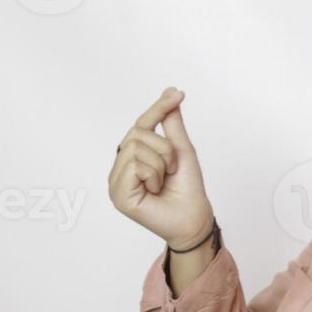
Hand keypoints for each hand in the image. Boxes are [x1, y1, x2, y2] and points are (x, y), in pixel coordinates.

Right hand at [108, 87, 215, 248]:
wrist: (194, 218)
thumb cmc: (188, 188)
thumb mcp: (182, 150)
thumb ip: (172, 125)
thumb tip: (171, 94)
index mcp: (134, 156)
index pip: (140, 124)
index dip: (158, 108)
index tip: (178, 93)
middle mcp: (122, 167)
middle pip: (137, 133)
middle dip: (164, 148)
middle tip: (172, 168)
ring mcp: (117, 181)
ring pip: (136, 149)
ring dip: (161, 164)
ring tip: (163, 181)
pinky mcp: (118, 194)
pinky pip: (135, 166)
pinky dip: (153, 175)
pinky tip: (155, 190)